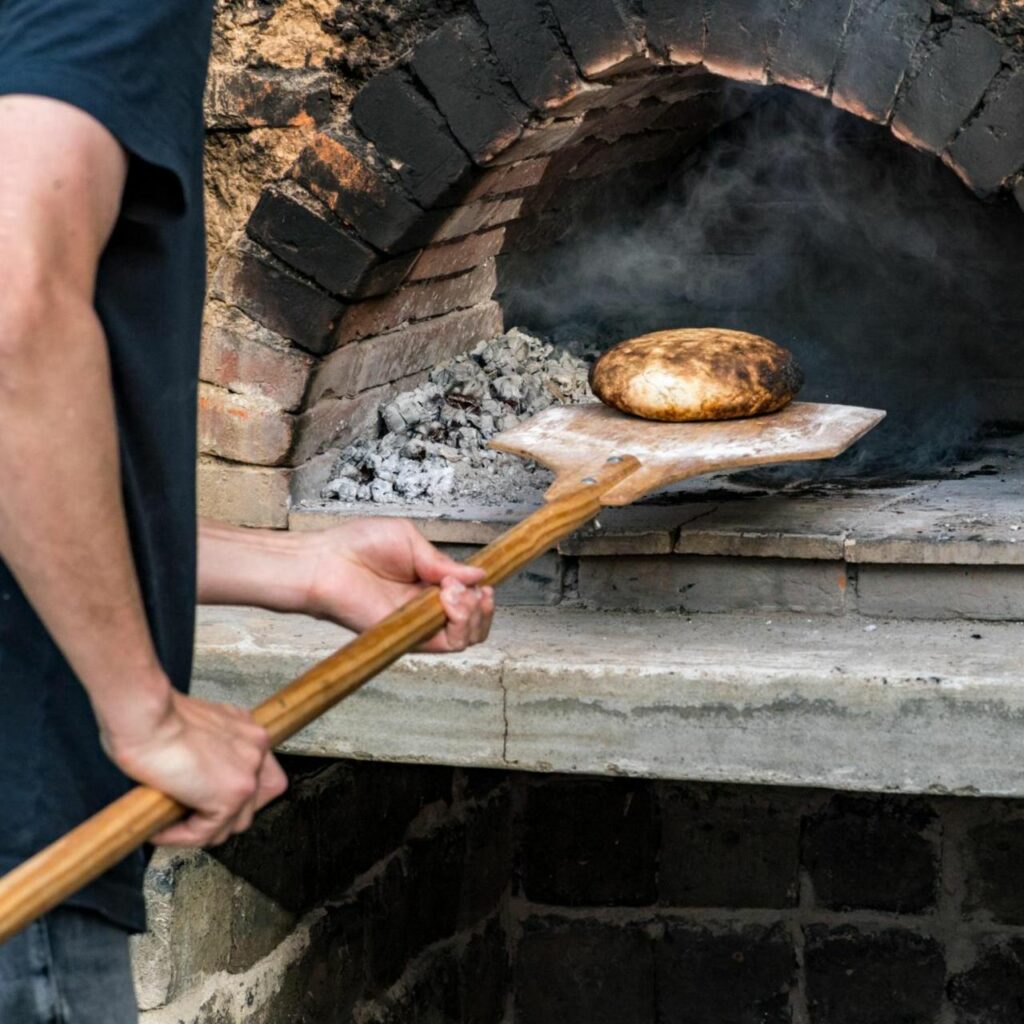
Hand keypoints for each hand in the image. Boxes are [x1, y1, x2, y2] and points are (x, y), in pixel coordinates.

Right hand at [99, 683, 287, 846]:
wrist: (145, 716)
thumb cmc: (154, 718)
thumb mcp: (194, 729)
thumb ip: (209, 752)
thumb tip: (197, 779)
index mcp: (248, 731)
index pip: (260, 775)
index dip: (236, 796)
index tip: (207, 802)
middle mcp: (256, 749)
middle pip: (253, 803)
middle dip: (220, 817)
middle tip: (188, 818)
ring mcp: (247, 774)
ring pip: (232, 824)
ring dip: (199, 830)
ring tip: (171, 824)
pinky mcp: (230, 796)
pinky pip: (206, 833)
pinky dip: (180, 837)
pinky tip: (160, 829)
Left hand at [302, 519, 495, 652]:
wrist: (325, 562)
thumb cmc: (357, 546)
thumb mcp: (410, 542)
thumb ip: (444, 563)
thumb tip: (479, 575)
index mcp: (427, 586)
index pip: (469, 602)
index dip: (482, 595)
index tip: (482, 580)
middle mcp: (425, 609)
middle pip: (474, 625)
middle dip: (483, 606)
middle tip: (464, 586)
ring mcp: (418, 624)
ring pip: (467, 638)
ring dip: (473, 613)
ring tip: (454, 591)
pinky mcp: (408, 637)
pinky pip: (447, 644)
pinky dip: (459, 621)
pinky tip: (447, 598)